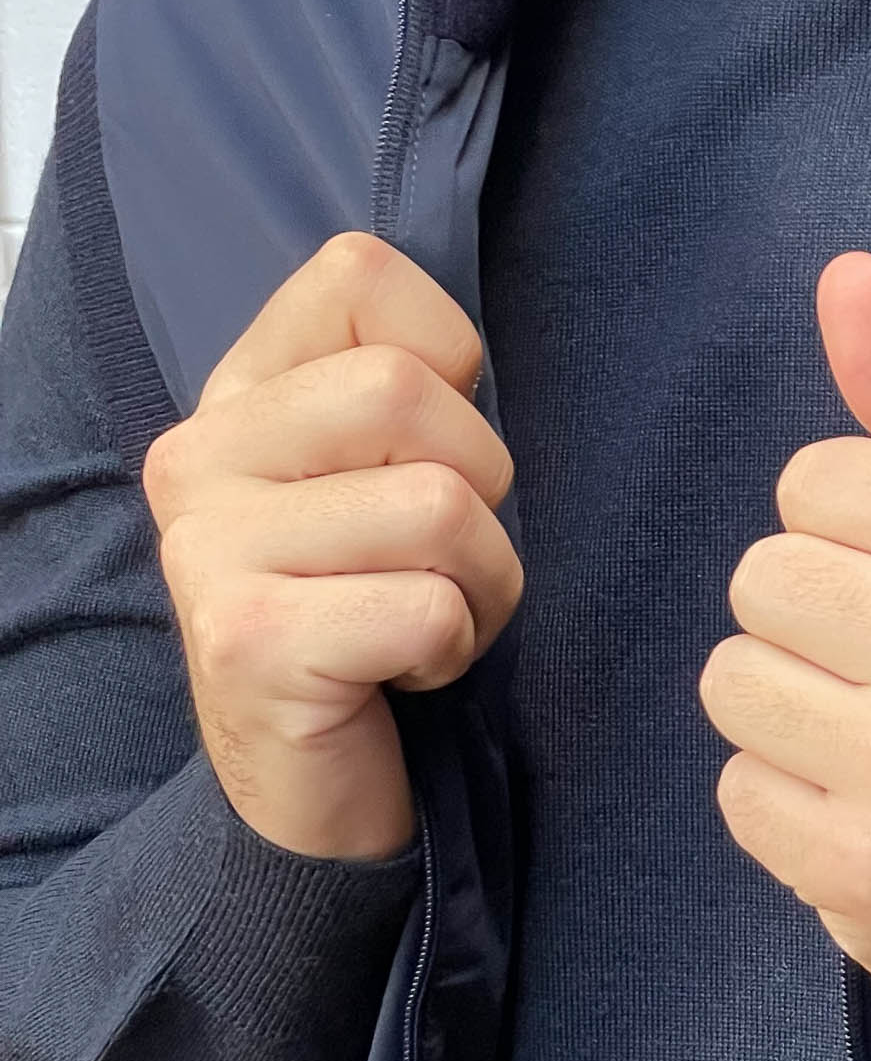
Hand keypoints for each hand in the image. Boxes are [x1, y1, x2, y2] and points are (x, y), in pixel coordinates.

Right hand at [142, 233, 522, 862]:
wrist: (308, 786)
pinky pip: (428, 605)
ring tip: (427, 620)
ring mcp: (211, 550)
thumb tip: (463, 351)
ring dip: (480, 580)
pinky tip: (405, 671)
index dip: (448, 355)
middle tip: (446, 557)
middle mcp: (200, 458)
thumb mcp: (370, 481)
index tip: (433, 445)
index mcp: (237, 397)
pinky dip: (453, 644)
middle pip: (405, 391)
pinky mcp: (250, 640)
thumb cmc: (370, 616)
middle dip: (481, 486)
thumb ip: (396, 394)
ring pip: (436, 503)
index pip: (357, 274)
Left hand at [699, 253, 870, 1015]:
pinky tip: (866, 809)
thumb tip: (843, 276)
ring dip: (788, 710)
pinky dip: (787, 804)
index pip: (816, 480)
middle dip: (814, 618)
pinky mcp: (866, 872)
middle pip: (763, 575)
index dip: (855, 532)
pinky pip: (737, 793)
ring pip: (732, 680)